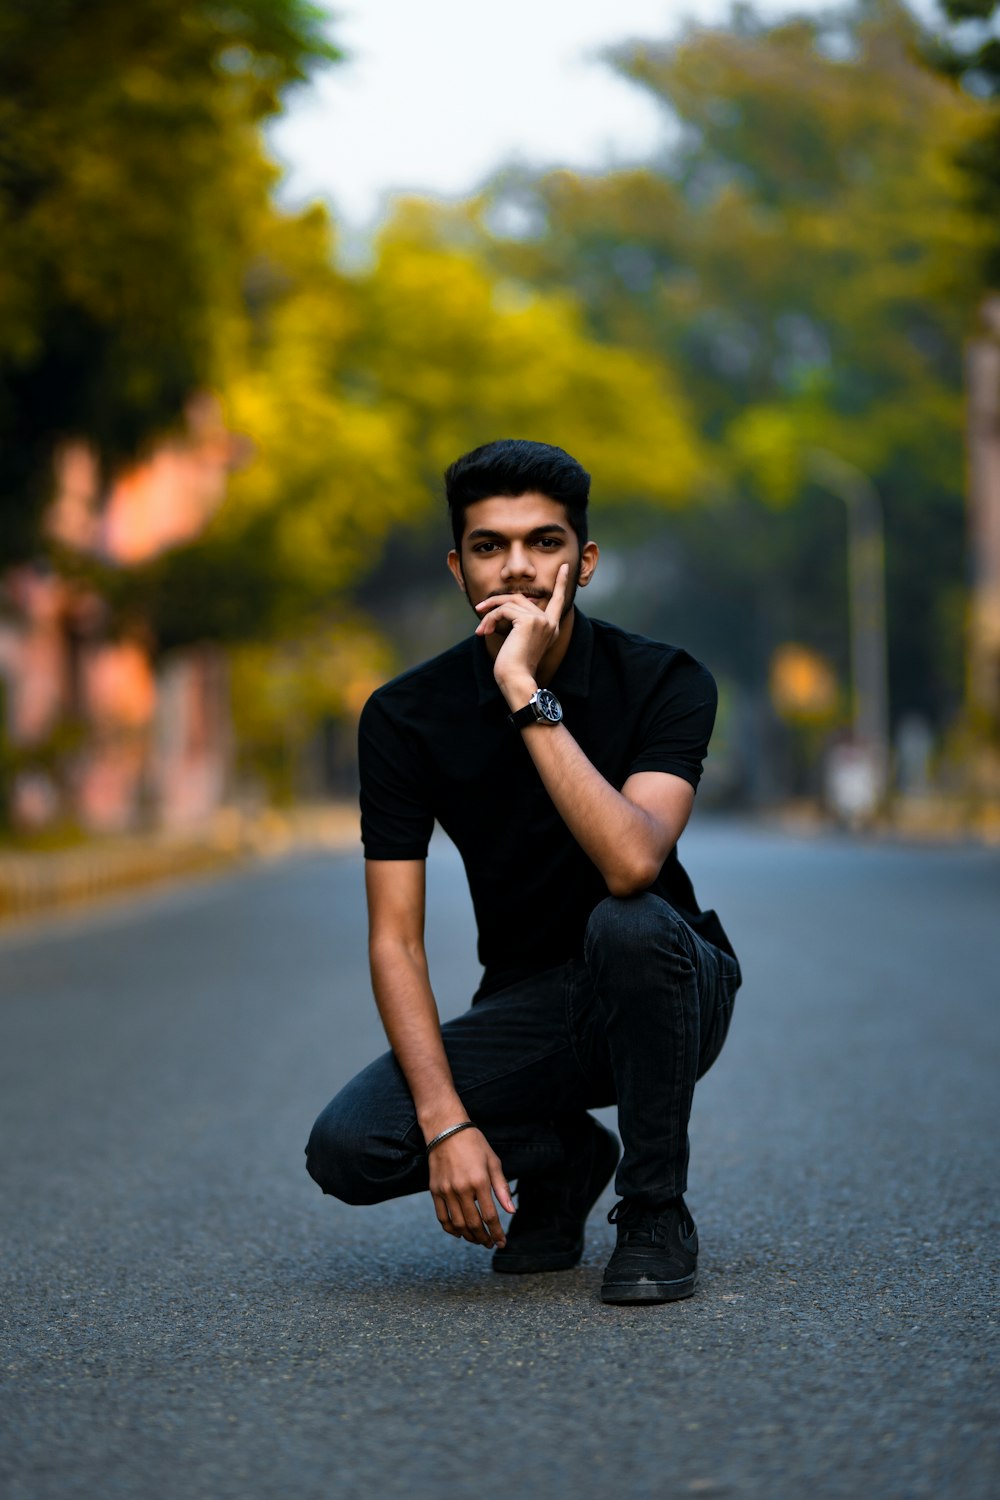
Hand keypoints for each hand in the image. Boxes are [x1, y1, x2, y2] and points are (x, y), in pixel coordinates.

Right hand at [427, 1127, 514, 1248]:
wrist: (446, 1129)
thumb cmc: (474, 1143)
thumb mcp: (493, 1162)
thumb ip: (502, 1188)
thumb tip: (511, 1211)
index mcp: (480, 1181)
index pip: (490, 1216)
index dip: (497, 1233)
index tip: (502, 1242)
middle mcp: (462, 1189)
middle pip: (474, 1224)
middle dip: (484, 1238)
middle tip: (490, 1244)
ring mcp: (446, 1191)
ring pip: (458, 1224)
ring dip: (469, 1237)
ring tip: (477, 1240)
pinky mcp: (435, 1190)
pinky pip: (442, 1217)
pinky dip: (450, 1229)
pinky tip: (459, 1233)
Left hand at [474, 563, 569, 695]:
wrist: (516, 680)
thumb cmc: (514, 667)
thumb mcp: (519, 641)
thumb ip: (519, 623)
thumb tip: (503, 607)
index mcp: (552, 628)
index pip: (558, 600)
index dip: (561, 582)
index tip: (564, 567)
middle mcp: (550, 623)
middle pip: (520, 598)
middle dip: (497, 602)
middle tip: (479, 608)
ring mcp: (540, 620)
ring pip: (509, 602)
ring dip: (490, 612)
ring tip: (480, 628)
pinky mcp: (528, 621)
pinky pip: (503, 610)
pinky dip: (490, 619)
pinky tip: (484, 632)